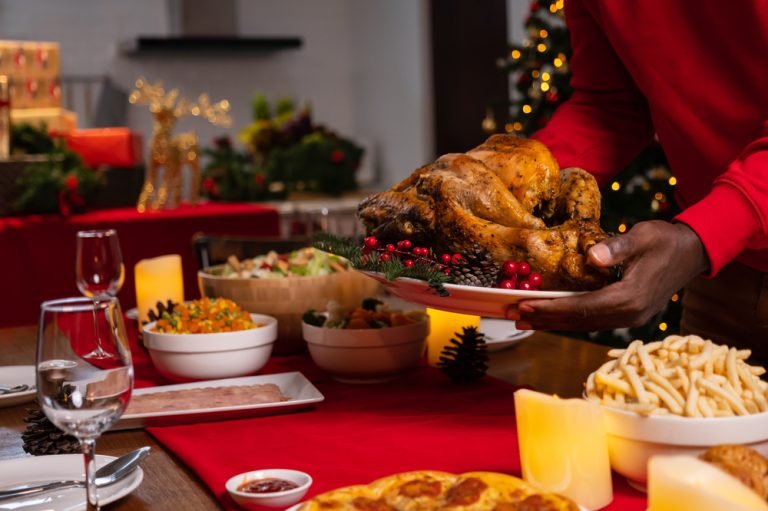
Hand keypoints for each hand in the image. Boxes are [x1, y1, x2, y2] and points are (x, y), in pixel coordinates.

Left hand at [506, 220, 708, 330]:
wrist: (693, 253)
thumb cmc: (666, 241)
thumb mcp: (643, 236)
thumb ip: (618, 247)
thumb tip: (593, 257)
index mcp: (631, 297)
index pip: (584, 306)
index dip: (552, 308)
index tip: (525, 305)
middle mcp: (629, 314)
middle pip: (580, 320)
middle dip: (545, 318)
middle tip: (513, 315)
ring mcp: (629, 317)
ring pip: (584, 324)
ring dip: (553, 322)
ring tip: (523, 320)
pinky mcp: (628, 314)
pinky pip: (593, 320)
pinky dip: (569, 318)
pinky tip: (551, 316)